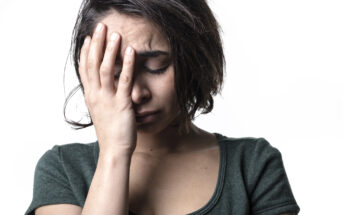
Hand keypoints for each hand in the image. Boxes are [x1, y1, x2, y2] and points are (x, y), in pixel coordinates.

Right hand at [79, 23, 136, 156]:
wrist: (114, 151)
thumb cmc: (110, 133)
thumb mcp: (101, 112)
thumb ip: (100, 98)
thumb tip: (101, 89)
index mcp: (91, 96)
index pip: (85, 70)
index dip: (86, 52)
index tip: (89, 38)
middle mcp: (96, 95)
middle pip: (92, 64)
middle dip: (97, 44)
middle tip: (100, 27)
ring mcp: (108, 99)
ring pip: (105, 69)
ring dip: (110, 50)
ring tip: (115, 34)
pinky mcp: (122, 104)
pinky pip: (124, 80)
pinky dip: (126, 65)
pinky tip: (130, 52)